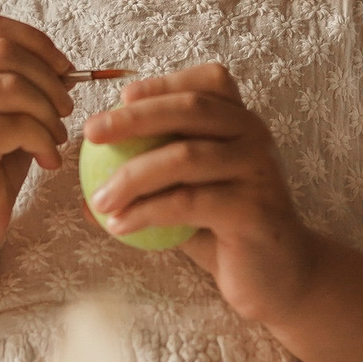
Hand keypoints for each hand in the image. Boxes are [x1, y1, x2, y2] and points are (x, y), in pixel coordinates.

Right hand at [0, 14, 76, 266]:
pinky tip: (48, 161)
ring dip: (48, 111)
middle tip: (66, 109)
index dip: (34, 41)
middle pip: (2, 50)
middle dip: (48, 78)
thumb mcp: (0, 117)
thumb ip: (19, 83)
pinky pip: (16, 125)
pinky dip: (44, 141)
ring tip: (56, 137)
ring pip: (11, 86)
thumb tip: (64, 65)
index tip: (63, 68)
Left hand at [82, 63, 324, 321]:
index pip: (207, 82)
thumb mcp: (185, 200)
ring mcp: (258, 170)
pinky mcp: (254, 210)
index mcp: (241, 123)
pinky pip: (189, 202)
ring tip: (99, 199)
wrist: (279, 279)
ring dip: (133, 175)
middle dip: (135, 117)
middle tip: (91, 133)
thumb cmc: (226, 232)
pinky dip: (147, 211)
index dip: (163, 83)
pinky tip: (119, 226)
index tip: (122, 97)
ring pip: (186, 156)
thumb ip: (150, 185)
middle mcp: (254, 136)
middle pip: (191, 109)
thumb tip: (84, 185)